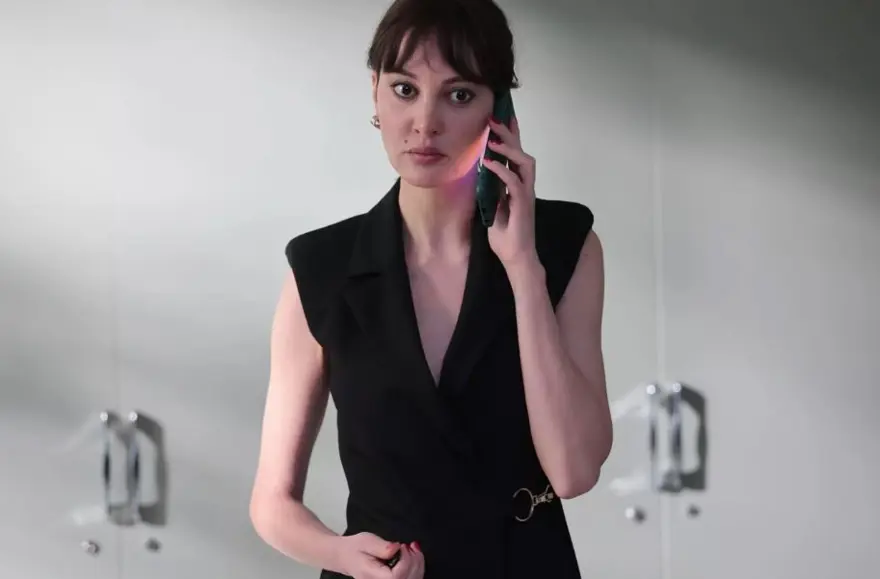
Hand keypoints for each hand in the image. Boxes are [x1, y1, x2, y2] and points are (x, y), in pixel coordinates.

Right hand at [337, 532, 424, 578]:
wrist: (347, 557)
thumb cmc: (355, 548)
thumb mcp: (366, 541)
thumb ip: (382, 547)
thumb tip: (397, 548)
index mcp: (373, 576)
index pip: (397, 577)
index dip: (405, 560)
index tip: (403, 546)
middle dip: (415, 561)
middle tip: (411, 545)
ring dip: (418, 564)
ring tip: (413, 549)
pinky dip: (416, 568)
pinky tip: (413, 556)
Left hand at [481, 115, 539, 271]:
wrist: (516, 256)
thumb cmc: (506, 236)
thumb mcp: (492, 208)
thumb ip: (490, 192)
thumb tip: (480, 176)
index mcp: (518, 185)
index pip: (516, 155)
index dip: (511, 135)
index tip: (502, 117)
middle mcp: (525, 186)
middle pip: (522, 152)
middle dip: (509, 134)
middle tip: (494, 119)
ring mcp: (526, 194)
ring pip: (525, 162)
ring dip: (509, 148)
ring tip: (492, 138)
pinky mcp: (524, 205)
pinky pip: (515, 182)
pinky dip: (502, 170)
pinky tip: (489, 163)